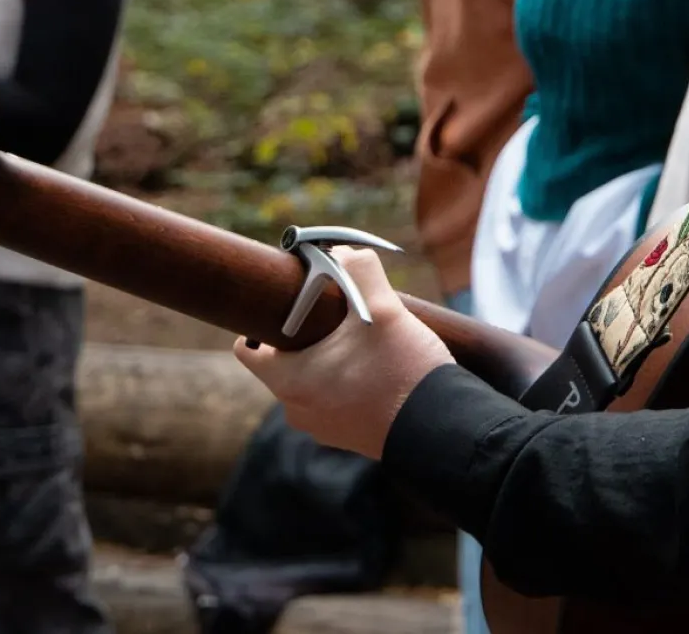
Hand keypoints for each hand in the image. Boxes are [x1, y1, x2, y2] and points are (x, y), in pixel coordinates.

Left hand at [231, 247, 455, 459]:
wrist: (442, 430)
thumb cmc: (406, 373)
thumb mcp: (386, 310)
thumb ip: (359, 271)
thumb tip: (343, 252)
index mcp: (290, 381)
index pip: (246, 348)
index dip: (264, 320)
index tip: (291, 304)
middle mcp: (296, 409)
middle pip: (283, 360)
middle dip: (306, 335)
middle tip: (339, 317)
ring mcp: (321, 426)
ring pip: (310, 380)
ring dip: (329, 359)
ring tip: (363, 342)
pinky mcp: (345, 435)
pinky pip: (331, 400)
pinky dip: (345, 383)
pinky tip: (376, 369)